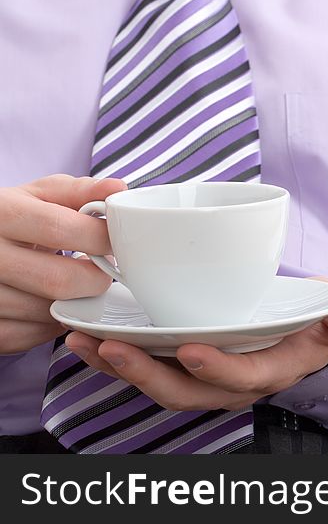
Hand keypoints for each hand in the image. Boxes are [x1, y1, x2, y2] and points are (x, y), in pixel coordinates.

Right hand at [0, 174, 127, 353]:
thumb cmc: (13, 217)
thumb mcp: (38, 195)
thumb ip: (79, 191)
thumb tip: (117, 189)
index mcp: (2, 213)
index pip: (61, 228)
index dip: (100, 238)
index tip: (117, 242)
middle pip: (58, 280)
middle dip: (94, 278)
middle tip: (101, 271)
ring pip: (46, 312)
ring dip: (74, 304)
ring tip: (75, 284)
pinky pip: (29, 336)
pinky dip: (50, 325)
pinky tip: (52, 303)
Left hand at [64, 278, 327, 410]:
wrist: (318, 331)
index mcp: (276, 369)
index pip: (244, 377)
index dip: (216, 368)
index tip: (188, 348)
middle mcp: (238, 381)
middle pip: (188, 391)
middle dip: (146, 374)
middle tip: (112, 347)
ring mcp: (212, 376)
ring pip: (162, 384)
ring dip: (121, 368)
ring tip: (84, 341)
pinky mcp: (192, 363)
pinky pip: (153, 368)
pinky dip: (118, 357)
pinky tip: (89, 336)